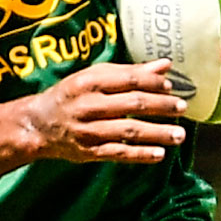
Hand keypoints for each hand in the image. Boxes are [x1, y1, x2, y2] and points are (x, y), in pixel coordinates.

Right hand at [22, 60, 185, 162]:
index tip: (172, 87)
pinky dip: (140, 154)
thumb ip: (130, 72)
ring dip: (157, 133)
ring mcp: (87, 130)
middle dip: (160, 106)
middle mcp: (87, 105)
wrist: (38, 124)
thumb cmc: (72, 95)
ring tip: (180, 135)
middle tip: (182, 108)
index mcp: (89, 82)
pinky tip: (159, 154)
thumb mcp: (95, 77)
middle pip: (131, 104)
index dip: (153, 83)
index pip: (128, 80)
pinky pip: (118, 153)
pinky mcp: (88, 151)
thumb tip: (166, 65)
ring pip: (128, 130)